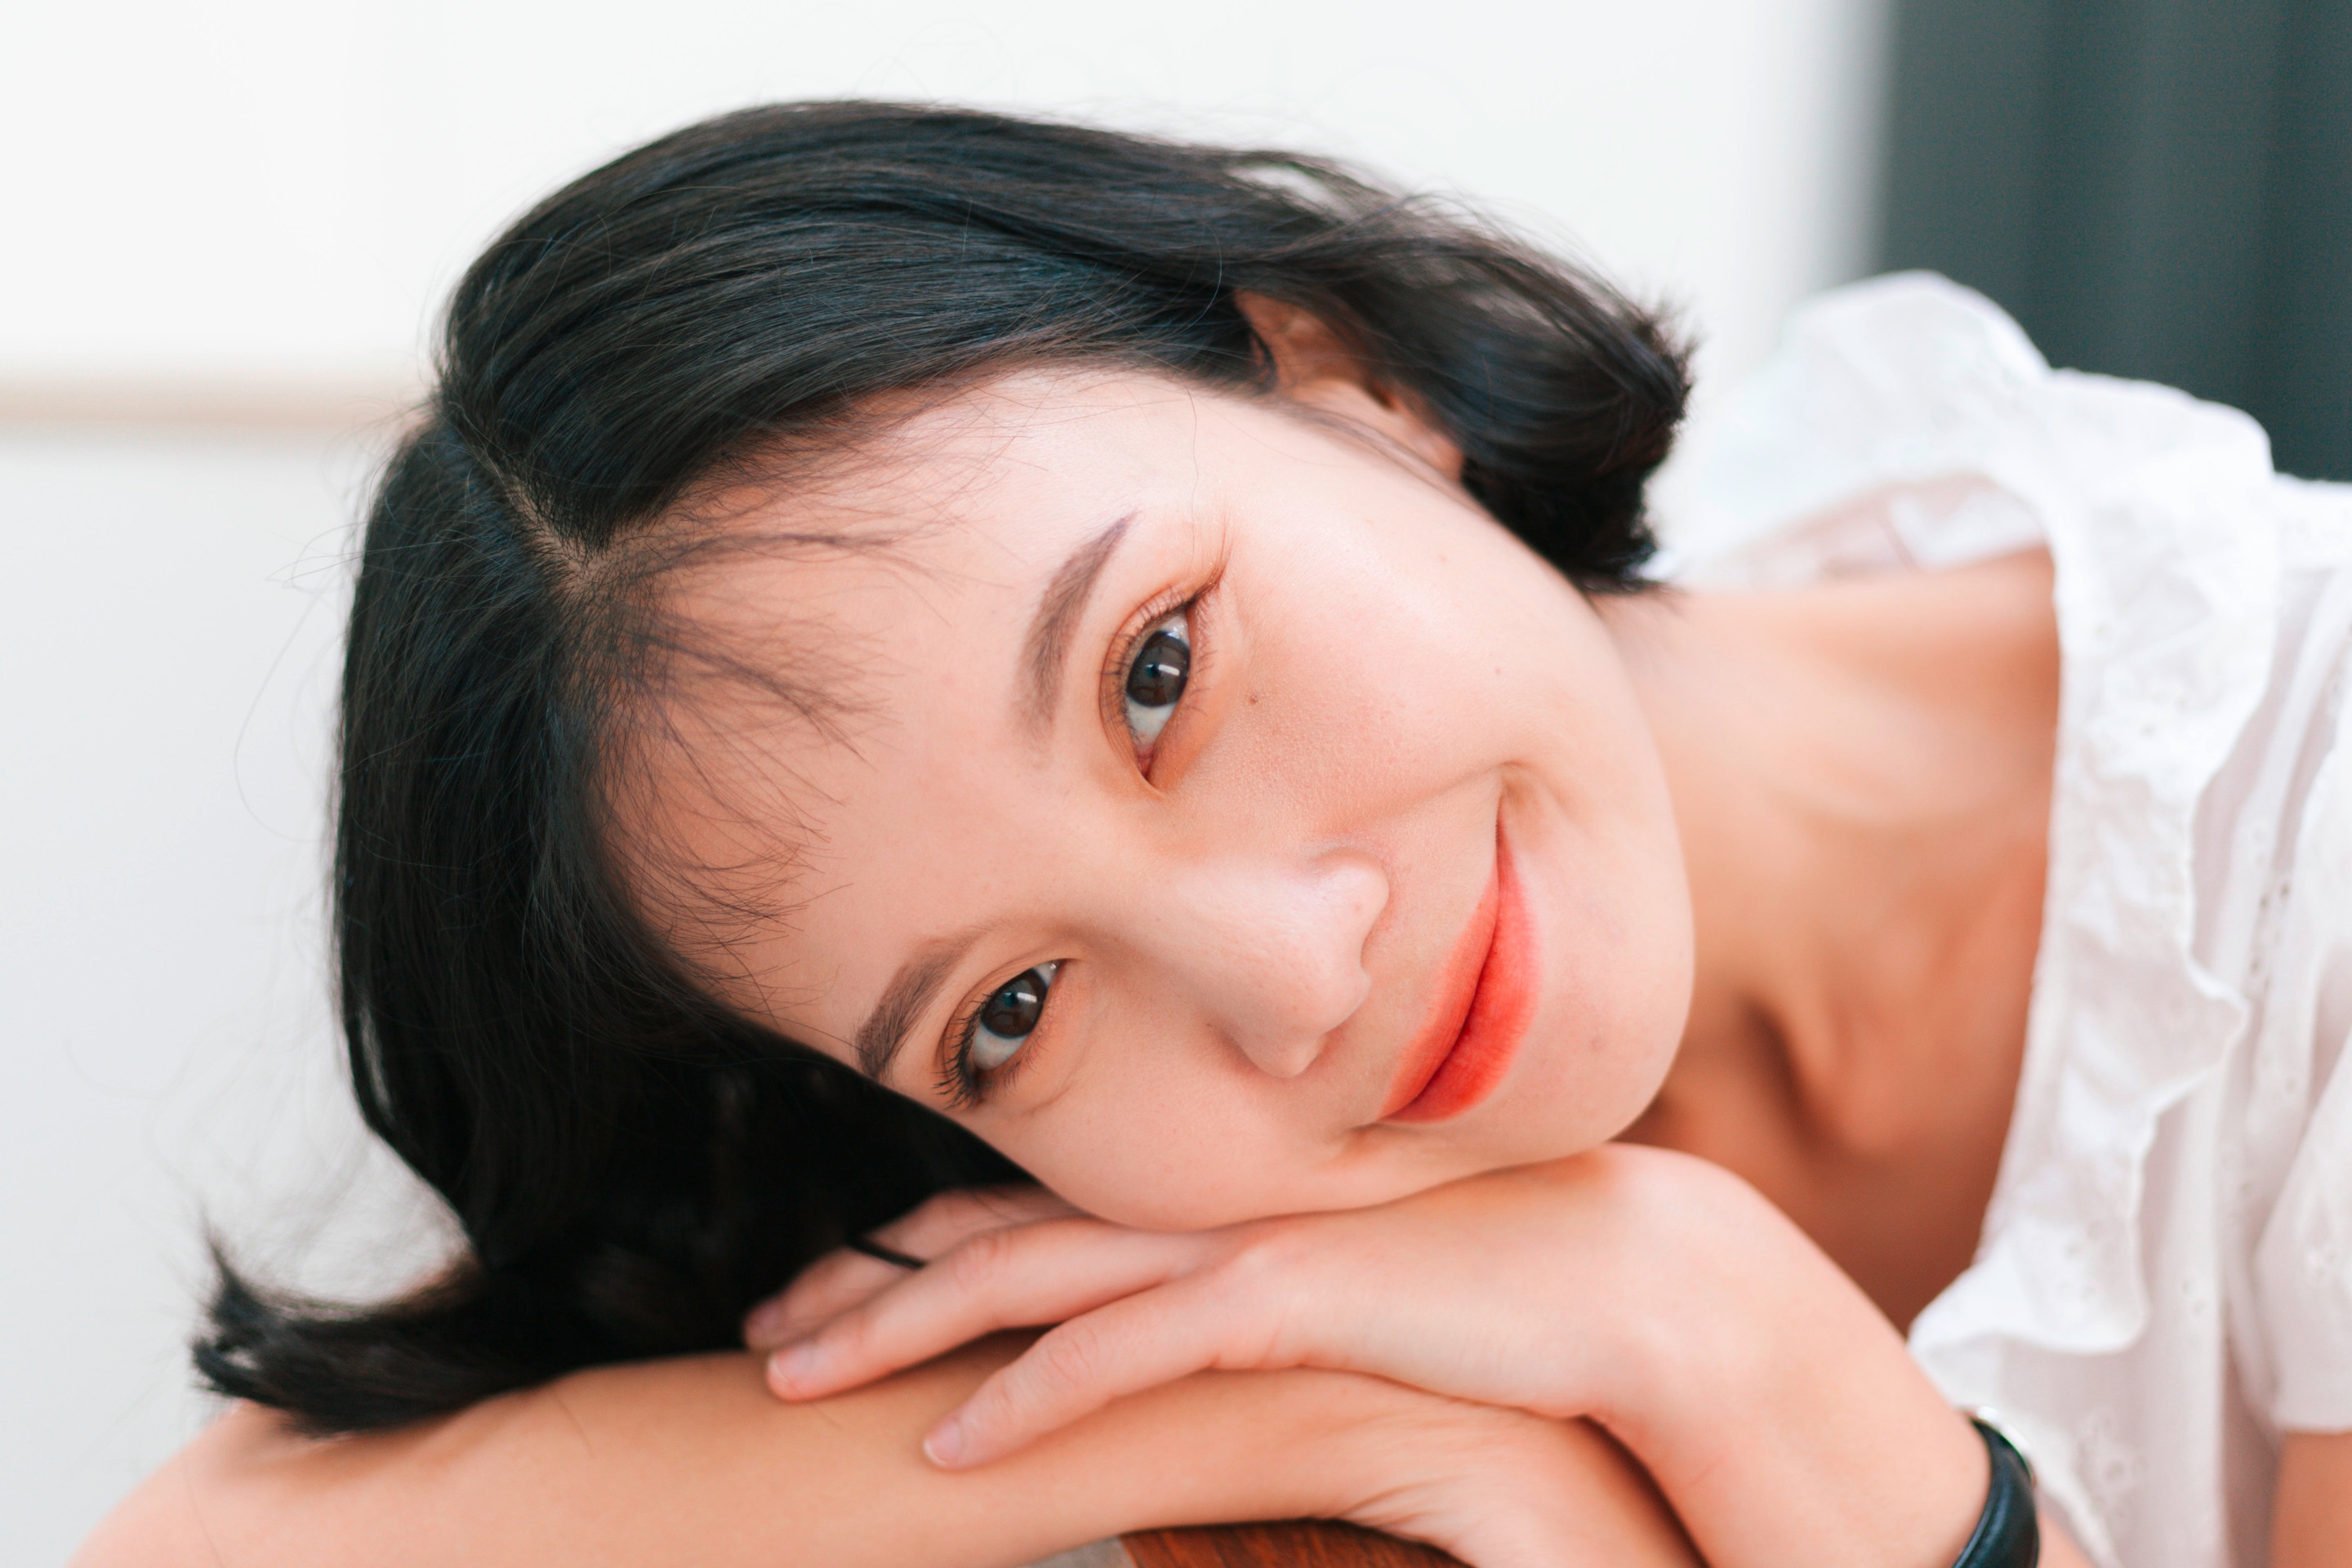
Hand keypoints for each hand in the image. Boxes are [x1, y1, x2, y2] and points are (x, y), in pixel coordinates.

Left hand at [750, 1148, 1987, 1567]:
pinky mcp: (1288, 1298)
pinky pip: (1129, 1352)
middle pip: (990, 1233)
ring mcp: (1236, 1241)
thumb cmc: (1488, 1295)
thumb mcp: (1340, 1302)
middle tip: (759, 1329)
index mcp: (1206, 1194)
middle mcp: (1202, 1203)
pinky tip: (951, 1450)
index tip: (825, 1286)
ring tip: (793, 1372)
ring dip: (897, 1327)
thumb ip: (1248, 1314)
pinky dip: (1032, 1397)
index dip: (915, 1248)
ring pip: (1025, 1278)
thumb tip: (1182, 1375)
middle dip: (864, 1279)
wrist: (1633, 1275)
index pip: (1027, 1213)